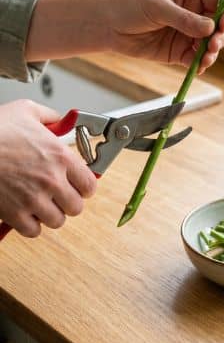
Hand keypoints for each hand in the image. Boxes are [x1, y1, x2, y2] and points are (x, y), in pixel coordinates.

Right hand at [0, 100, 96, 236]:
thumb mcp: (25, 111)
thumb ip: (50, 117)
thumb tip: (62, 120)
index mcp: (60, 157)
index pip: (89, 185)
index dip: (83, 186)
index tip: (76, 185)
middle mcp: (51, 180)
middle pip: (76, 206)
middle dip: (67, 201)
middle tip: (57, 195)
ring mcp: (33, 199)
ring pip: (57, 221)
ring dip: (49, 214)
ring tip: (40, 204)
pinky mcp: (13, 214)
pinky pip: (33, 231)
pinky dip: (30, 225)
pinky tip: (24, 212)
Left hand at [104, 0, 223, 73]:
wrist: (107, 25)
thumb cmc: (130, 6)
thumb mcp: (158, 8)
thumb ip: (184, 18)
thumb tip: (210, 28)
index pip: (221, 1)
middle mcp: (195, 14)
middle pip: (221, 25)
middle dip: (221, 36)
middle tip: (214, 44)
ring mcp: (189, 34)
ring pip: (212, 45)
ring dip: (213, 53)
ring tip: (205, 59)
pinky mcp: (180, 52)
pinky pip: (197, 59)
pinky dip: (201, 64)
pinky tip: (198, 67)